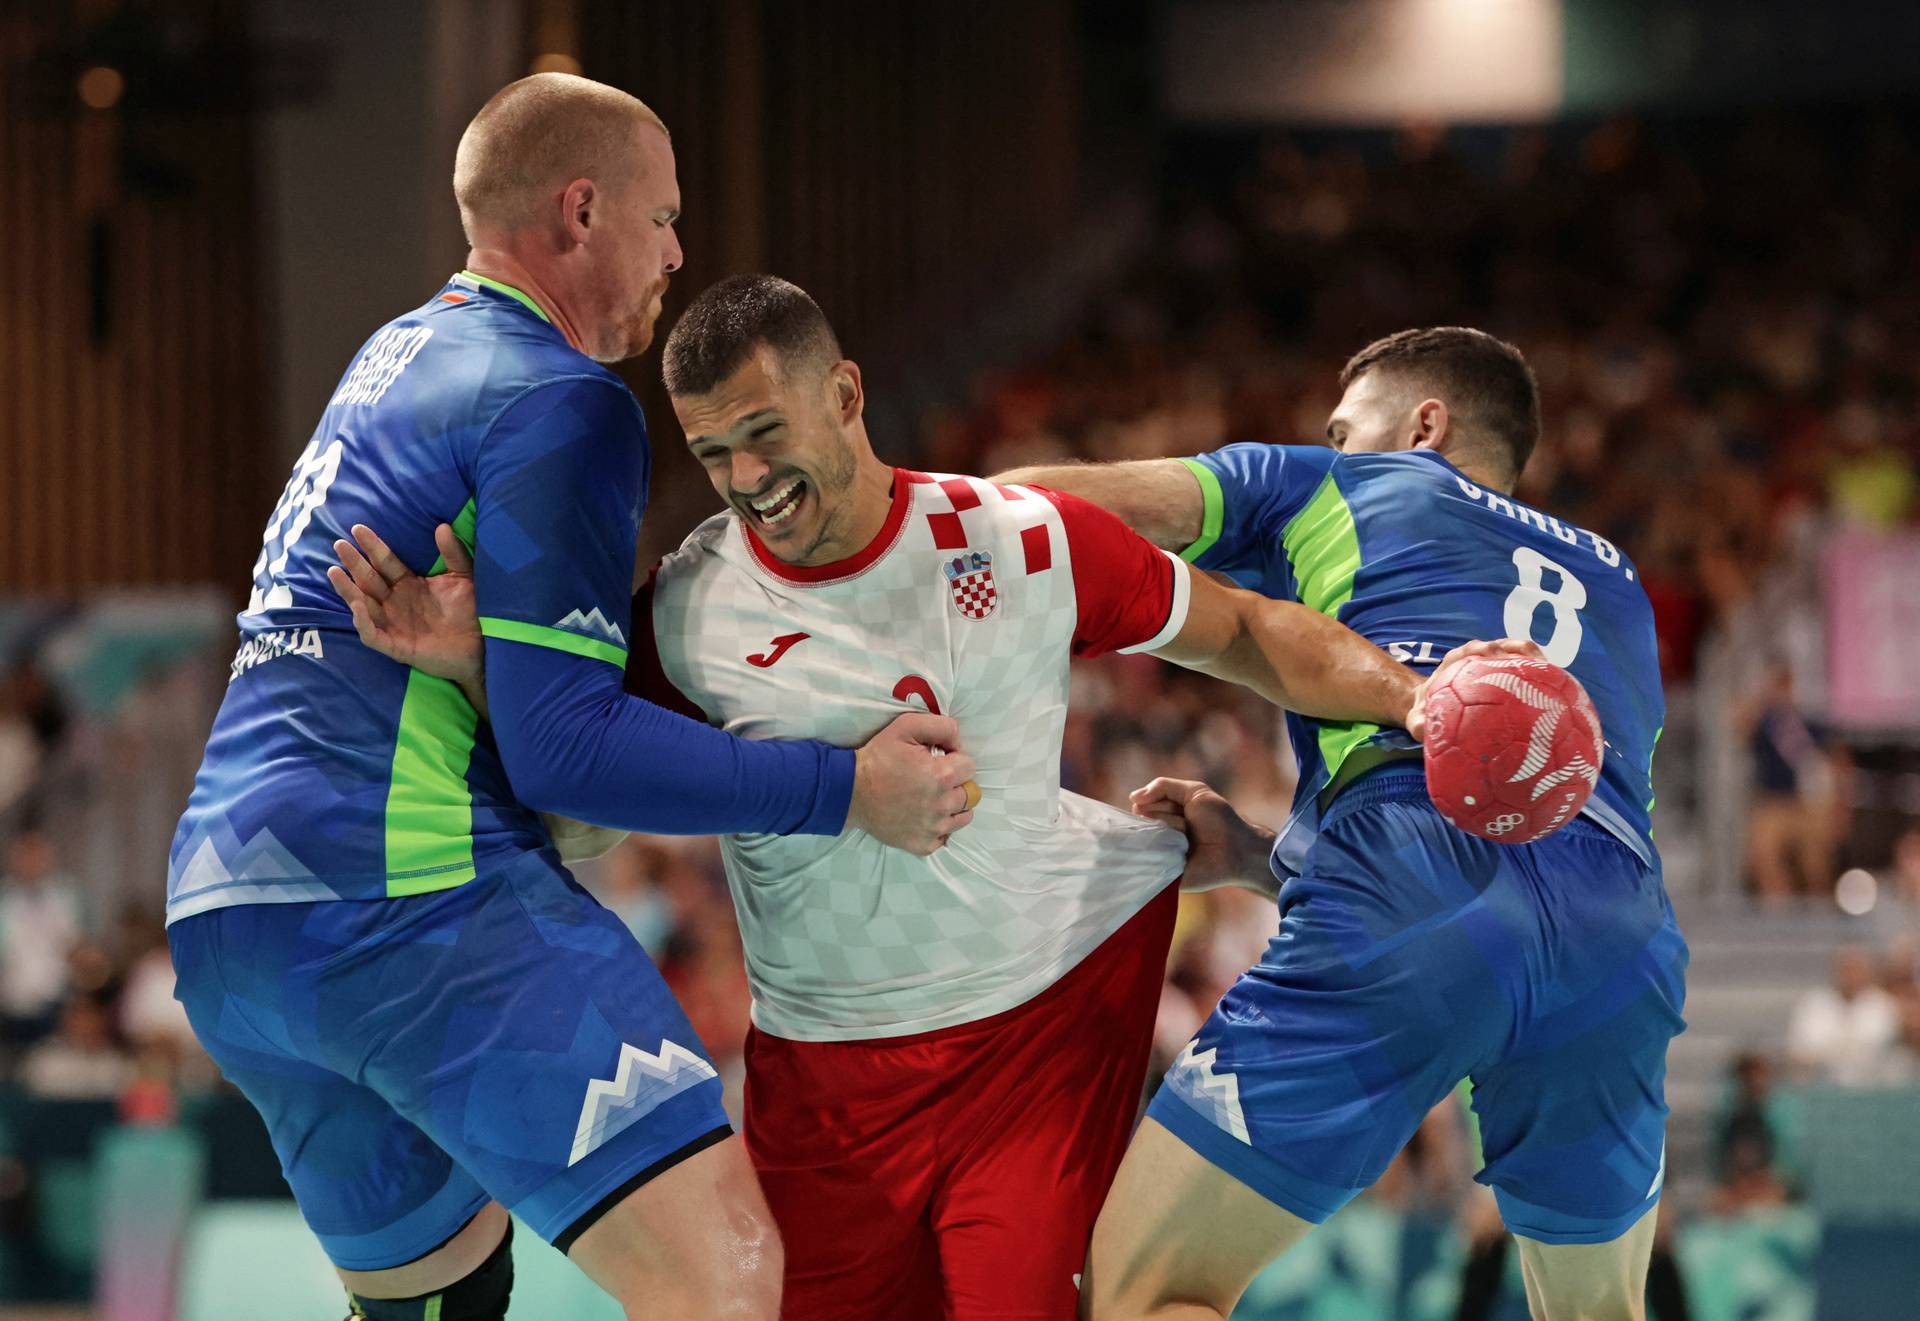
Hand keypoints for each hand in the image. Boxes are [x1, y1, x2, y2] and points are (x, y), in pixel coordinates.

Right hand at [327, 523, 483, 684]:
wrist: (484, 647)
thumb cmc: (473, 612)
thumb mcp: (464, 577)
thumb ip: (453, 553)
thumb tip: (442, 525)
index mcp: (409, 584)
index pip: (385, 562)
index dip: (372, 546)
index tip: (358, 528)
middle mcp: (396, 602)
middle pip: (369, 579)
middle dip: (354, 563)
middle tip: (339, 544)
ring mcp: (394, 624)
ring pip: (363, 605)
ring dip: (348, 590)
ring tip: (334, 571)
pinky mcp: (396, 646)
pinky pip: (372, 634)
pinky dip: (363, 622)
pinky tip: (358, 606)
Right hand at [849, 713, 977, 855]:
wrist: (850, 792)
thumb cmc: (878, 758)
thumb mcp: (906, 726)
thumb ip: (941, 727)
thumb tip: (959, 743)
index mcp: (942, 776)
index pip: (970, 766)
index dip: (955, 759)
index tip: (938, 760)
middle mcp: (942, 805)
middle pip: (969, 794)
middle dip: (955, 783)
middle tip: (932, 780)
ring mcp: (933, 828)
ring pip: (962, 817)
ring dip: (952, 806)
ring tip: (930, 798)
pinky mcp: (922, 845)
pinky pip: (944, 837)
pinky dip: (938, 828)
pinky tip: (923, 816)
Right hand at [1130, 777, 1275, 897]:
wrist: (1237, 851)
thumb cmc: (1219, 821)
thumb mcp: (1195, 792)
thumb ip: (1164, 786)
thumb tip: (1132, 797)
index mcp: (1166, 815)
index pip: (1143, 806)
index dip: (1155, 803)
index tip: (1176, 808)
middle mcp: (1160, 834)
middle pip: (1143, 821)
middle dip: (1162, 818)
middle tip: (1185, 825)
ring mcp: (1161, 854)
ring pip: (1145, 840)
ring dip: (1165, 835)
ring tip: (1186, 840)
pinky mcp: (1163, 874)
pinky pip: (1146, 864)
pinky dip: (1153, 856)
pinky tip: (1170, 853)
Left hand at [1404, 637, 1545, 742]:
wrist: (1435, 707)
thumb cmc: (1428, 711)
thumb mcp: (1419, 719)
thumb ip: (1419, 724)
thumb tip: (1422, 731)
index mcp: (1458, 661)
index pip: (1475, 649)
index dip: (1490, 652)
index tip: (1501, 660)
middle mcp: (1481, 656)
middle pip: (1506, 646)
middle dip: (1522, 656)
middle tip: (1538, 674)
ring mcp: (1499, 661)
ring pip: (1524, 654)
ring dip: (1540, 664)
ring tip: (1557, 682)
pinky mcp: (1512, 672)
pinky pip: (1532, 670)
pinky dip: (1545, 678)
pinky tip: (1558, 696)